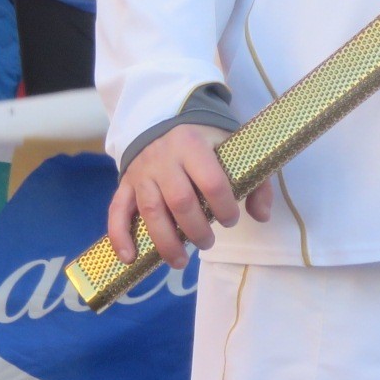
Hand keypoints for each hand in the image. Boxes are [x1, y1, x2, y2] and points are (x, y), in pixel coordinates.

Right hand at [108, 125, 272, 269]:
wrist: (165, 118)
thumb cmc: (204, 140)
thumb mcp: (233, 148)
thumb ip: (253, 182)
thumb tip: (262, 216)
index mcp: (193, 144)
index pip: (211, 181)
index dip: (224, 207)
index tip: (231, 220)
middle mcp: (164, 157)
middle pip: (180, 201)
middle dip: (196, 229)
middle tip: (208, 243)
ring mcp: (141, 171)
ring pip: (150, 210)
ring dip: (165, 241)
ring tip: (180, 261)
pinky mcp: (126, 183)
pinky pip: (118, 210)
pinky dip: (120, 235)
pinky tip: (130, 258)